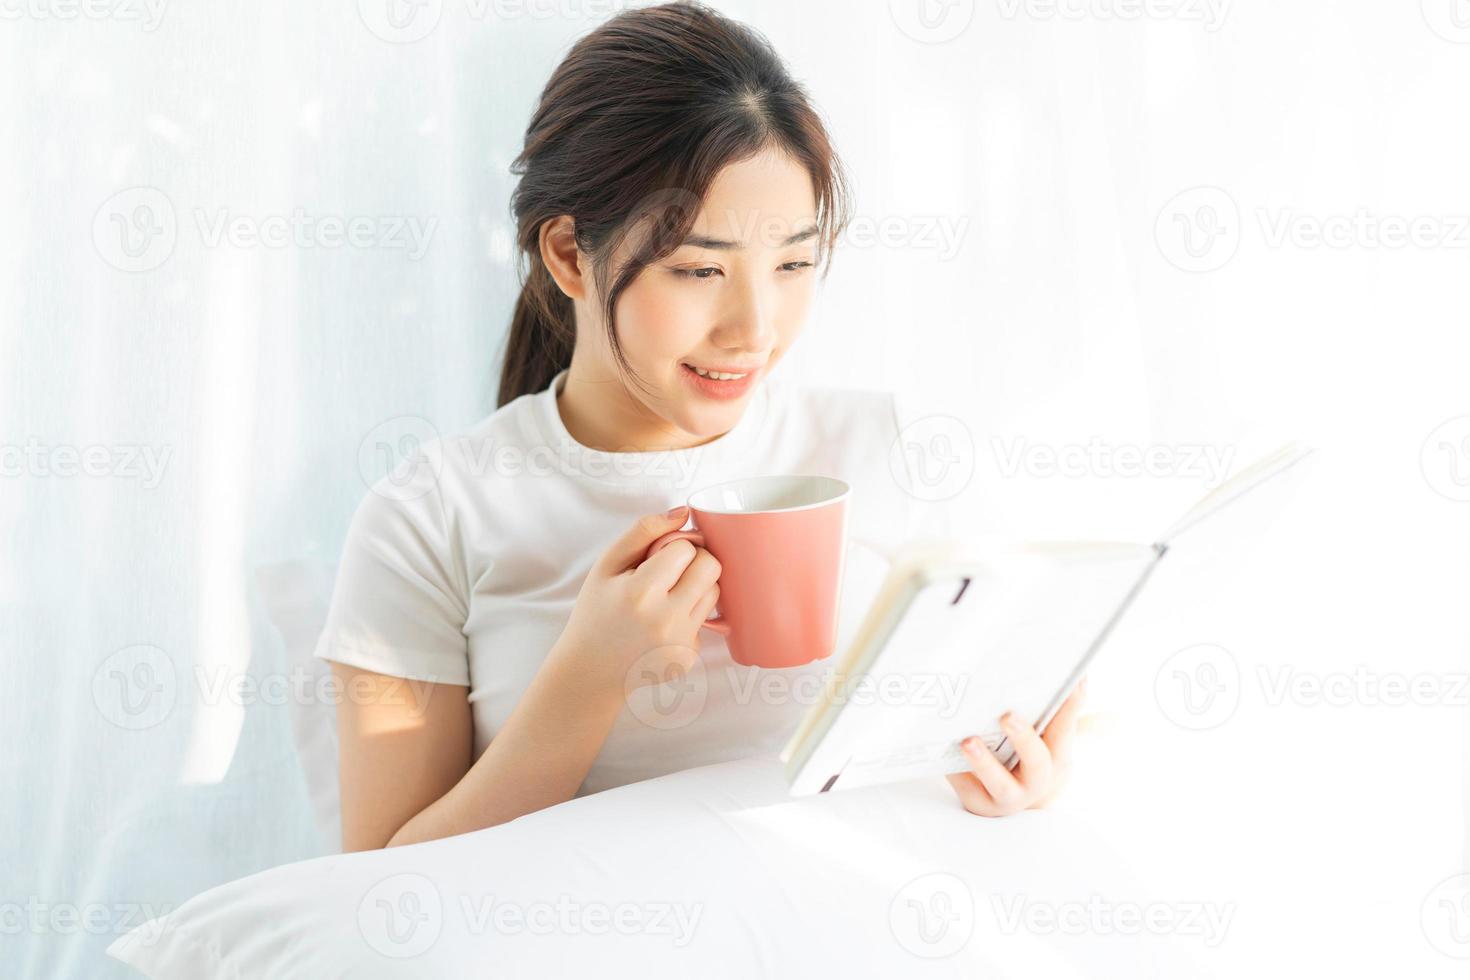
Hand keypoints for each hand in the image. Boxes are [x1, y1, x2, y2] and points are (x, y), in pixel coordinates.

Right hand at [551, 506, 721, 696]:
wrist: (590, 670)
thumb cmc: (597, 612)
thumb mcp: (607, 565)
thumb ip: (644, 531)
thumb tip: (683, 512)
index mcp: (641, 592)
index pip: (686, 548)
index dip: (674, 547)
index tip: (658, 557)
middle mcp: (666, 620)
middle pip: (711, 567)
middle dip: (694, 561)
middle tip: (671, 571)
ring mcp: (680, 643)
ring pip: (714, 593)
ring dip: (696, 587)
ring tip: (665, 597)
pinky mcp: (688, 658)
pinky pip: (704, 622)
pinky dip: (688, 618)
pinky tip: (661, 627)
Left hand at [945, 678, 1086, 816]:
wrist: (1010, 804)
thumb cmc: (1028, 761)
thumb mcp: (1052, 741)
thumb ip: (1066, 716)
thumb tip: (1097, 698)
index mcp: (1057, 758)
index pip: (1066, 729)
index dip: (1071, 706)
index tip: (1073, 680)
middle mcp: (1036, 780)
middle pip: (1037, 763)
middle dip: (1024, 739)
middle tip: (1008, 716)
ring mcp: (1008, 796)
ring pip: (1000, 784)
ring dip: (985, 762)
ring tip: (968, 742)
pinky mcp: (978, 802)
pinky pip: (964, 785)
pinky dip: (954, 770)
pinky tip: (942, 748)